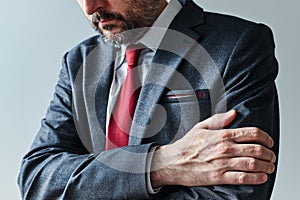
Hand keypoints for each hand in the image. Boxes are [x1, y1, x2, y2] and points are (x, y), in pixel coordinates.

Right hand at [150, 110, 275, 187]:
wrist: (174, 162)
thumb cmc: (187, 145)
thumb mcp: (201, 126)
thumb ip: (219, 119)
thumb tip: (233, 113)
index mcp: (222, 135)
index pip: (252, 133)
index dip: (265, 137)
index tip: (269, 141)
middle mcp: (225, 148)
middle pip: (256, 149)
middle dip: (269, 153)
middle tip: (272, 156)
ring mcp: (222, 163)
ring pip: (252, 164)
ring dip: (266, 166)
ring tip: (269, 167)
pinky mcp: (219, 177)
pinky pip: (242, 178)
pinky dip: (256, 178)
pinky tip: (261, 177)